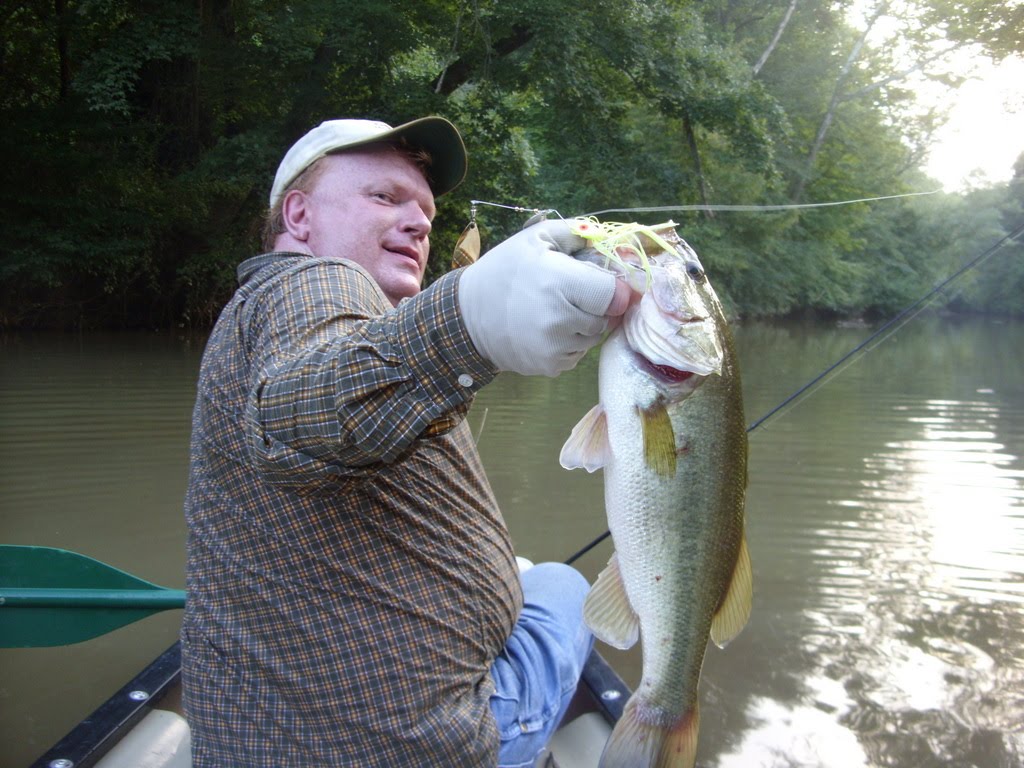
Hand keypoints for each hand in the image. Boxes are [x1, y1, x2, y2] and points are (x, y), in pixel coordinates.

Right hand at [458, 219, 627, 375]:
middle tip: (570, 295)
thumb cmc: (505, 270)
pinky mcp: (550, 367)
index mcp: (560, 283)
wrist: (467, 315)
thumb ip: (577, 232)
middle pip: (605, 318)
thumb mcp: (536, 237)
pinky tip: (547, 330)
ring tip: (555, 312)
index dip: (613, 288)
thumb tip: (610, 239)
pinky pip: (577, 355)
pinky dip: (569, 343)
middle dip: (594, 306)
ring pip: (592, 338)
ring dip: (582, 326)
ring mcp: (555, 348)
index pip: (614, 294)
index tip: (602, 283)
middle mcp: (560, 320)